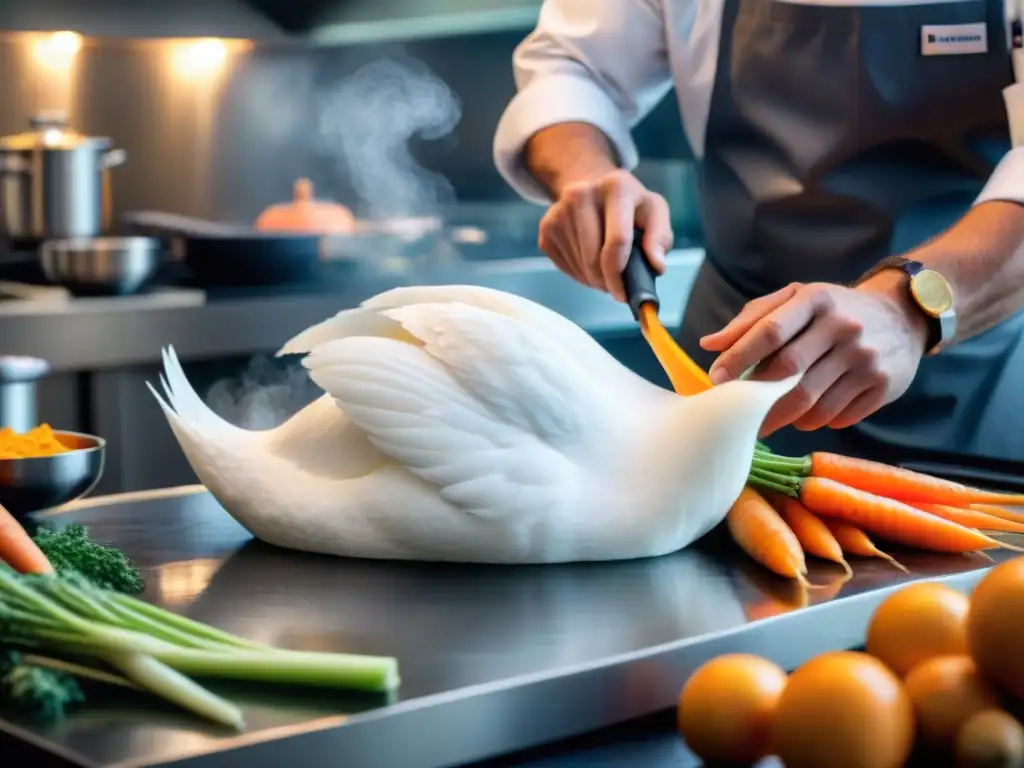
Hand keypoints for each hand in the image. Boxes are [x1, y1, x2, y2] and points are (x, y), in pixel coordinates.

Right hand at [538, 170, 673, 301]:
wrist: (593, 187)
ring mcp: (559, 211)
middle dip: (606, 282)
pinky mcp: (546, 228)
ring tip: (605, 270)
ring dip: (593, 279)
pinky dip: (579, 274)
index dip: (620, 275)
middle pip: (593, 259)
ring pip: (579, 266)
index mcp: (616, 187)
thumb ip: (660, 237)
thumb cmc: (629, 205)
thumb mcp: (654, 211)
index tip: (624, 293)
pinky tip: (589, 262)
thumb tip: (656, 265)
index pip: (617, 241)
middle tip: (615, 288)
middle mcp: (581, 194)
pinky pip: (563, 266)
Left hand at [699, 275, 929, 435]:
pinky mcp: (883, 385)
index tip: (716, 378)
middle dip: (756, 397)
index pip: (770, 331)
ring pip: (812, 402)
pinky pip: (837, 416)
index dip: (739, 357)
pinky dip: (815, 421)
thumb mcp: (795, 300)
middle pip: (788, 372)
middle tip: (737, 413)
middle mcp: (844, 326)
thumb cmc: (832, 310)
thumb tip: (709, 344)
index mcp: (816, 299)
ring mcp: (866, 357)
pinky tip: (806, 415)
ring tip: (769, 418)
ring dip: (783, 416)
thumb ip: (752, 319)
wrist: (902, 316)